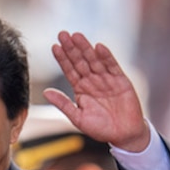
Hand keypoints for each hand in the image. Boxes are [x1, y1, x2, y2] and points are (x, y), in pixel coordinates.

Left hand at [43, 31, 148, 151]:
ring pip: (94, 61)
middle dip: (71, 48)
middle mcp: (92, 81)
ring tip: (77, 36)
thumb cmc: (100, 128)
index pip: (69, 70)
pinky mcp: (121, 81)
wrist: (124, 135)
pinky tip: (98, 47)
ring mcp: (107, 80)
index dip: (62, 59)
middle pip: (80, 61)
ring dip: (86, 48)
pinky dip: (106, 57)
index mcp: (81, 89)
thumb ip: (63, 104)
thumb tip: (45, 92)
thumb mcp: (78, 118)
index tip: (54, 46)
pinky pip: (113, 66)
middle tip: (63, 34)